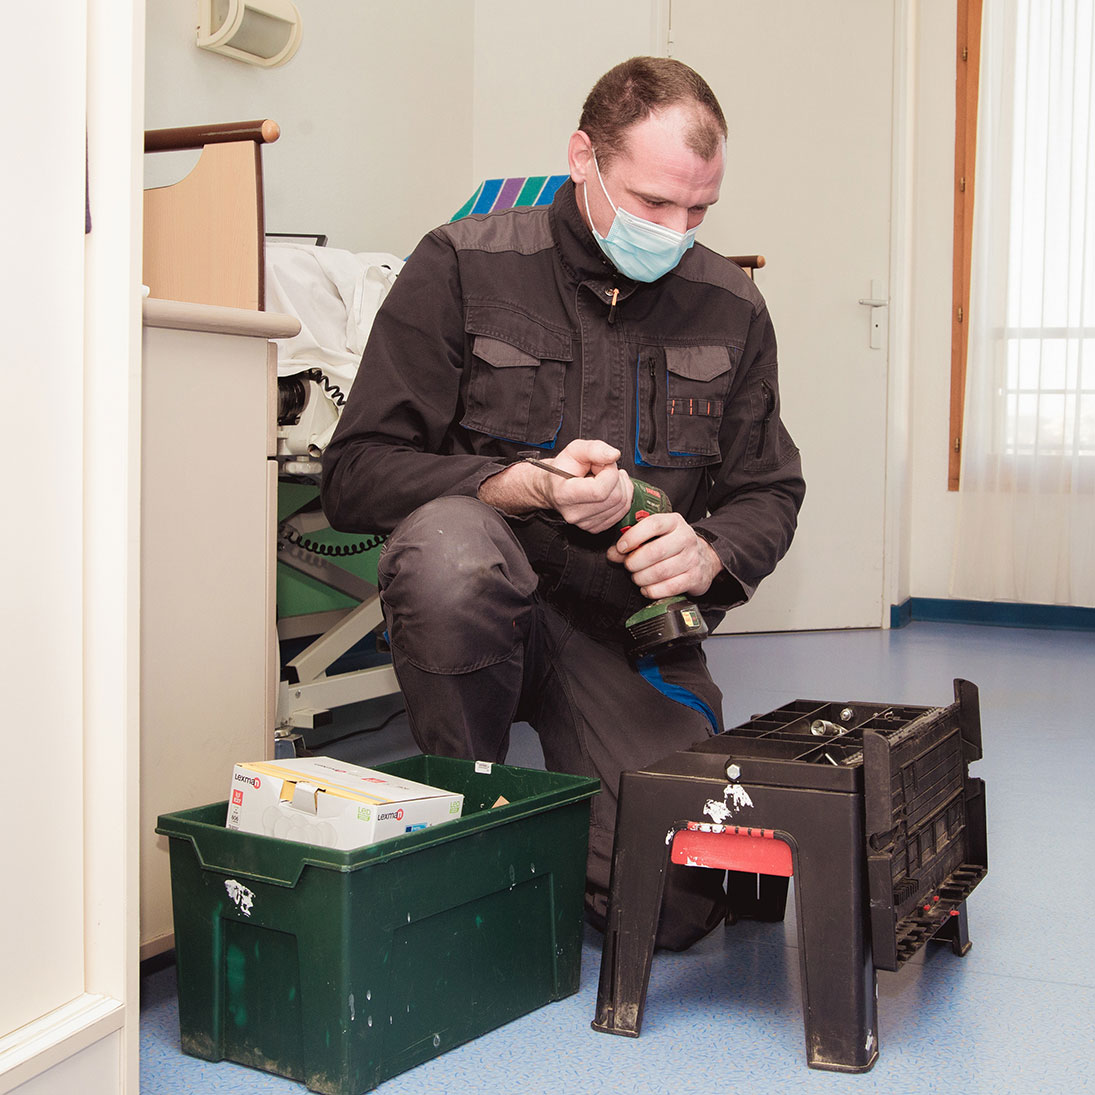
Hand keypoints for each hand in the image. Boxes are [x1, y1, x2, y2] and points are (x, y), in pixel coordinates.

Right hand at [478, 438, 631, 532]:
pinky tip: (608, 492)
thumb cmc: (562, 468)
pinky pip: (618, 517)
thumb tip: (614, 454)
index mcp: (566, 494)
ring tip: (606, 477)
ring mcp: (582, 524)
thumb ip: (594, 448)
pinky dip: (619, 501)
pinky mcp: (591, 529)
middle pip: (615, 499)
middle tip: (606, 468)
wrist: (548, 487)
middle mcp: (573, 513)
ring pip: (620, 508)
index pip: (602, 490)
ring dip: (621, 489)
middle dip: (617, 479)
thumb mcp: (576, 449)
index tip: (604, 464)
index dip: (611, 474)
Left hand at [606, 512, 721, 598]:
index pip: (653, 524)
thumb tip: (613, 553)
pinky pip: (669, 588)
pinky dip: (653, 591)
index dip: (633, 537)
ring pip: (661, 571)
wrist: (704, 559)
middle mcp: (685, 538)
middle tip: (629, 566)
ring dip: (642, 578)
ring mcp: (692, 558)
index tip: (621, 548)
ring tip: (637, 577)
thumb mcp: (656, 536)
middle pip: (655, 551)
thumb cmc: (673, 546)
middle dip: (635, 562)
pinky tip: (646, 589)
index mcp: (674, 522)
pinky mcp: (695, 578)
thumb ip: (633, 542)